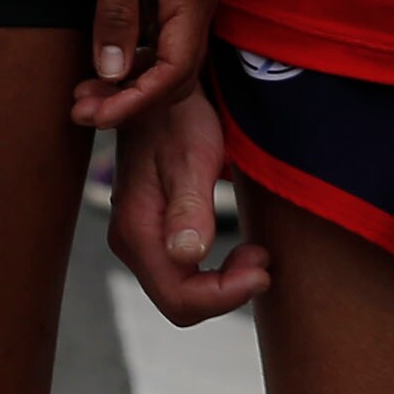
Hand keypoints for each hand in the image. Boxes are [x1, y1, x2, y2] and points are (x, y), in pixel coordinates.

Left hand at [71, 0, 215, 130]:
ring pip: (168, 53)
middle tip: (83, 110)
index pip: (174, 71)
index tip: (97, 113)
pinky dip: (133, 51)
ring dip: (130, 79)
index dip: (137, 101)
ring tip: (86, 93)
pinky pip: (162, 30)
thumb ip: (116, 11)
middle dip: (131, 99)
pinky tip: (105, 57)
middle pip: (175, 71)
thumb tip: (113, 72)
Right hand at [108, 85, 269, 325]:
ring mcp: (137, 239)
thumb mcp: (192, 158)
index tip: (262, 271)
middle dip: (227, 291)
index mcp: (136, 229)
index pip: (179, 298)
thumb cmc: (179, 118)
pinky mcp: (151, 233)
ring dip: (224, 282)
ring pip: (181, 291)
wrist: (159, 92)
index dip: (225, 297)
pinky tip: (239, 251)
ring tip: (257, 253)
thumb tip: (188, 257)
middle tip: (263, 259)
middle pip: (179, 301)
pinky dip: (215, 273)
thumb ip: (189, 209)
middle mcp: (129, 241)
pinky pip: (182, 274)